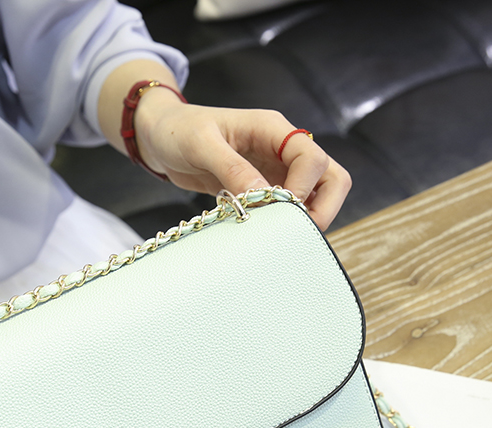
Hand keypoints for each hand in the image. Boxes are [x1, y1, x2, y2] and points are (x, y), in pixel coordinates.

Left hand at [136, 96, 350, 229]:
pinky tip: (265, 232)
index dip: (304, 188)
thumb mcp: (200, 145)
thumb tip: (262, 197)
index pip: (312, 158)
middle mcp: (281, 149)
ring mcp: (276, 170)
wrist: (160, 137)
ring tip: (280, 234)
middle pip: (331, 177)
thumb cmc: (177, 131)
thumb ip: (232, 168)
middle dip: (323, 207)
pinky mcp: (265, 188)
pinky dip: (286, 222)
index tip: (278, 208)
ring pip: (317, 194)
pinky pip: (291, 206)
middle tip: (295, 231)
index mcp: (272, 129)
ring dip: (308, 217)